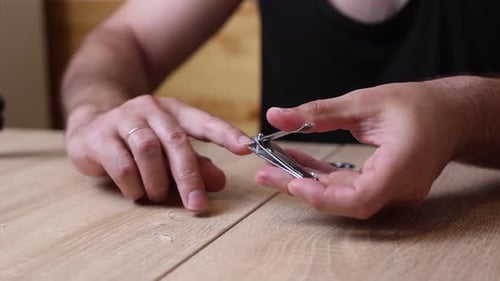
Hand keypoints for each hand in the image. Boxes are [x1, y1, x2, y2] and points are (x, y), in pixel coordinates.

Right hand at [65, 95, 250, 210]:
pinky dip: (133, 185)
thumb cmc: (139, 140)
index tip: (247, 148)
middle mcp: (150, 109)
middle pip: (176, 141)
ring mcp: (122, 119)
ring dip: (157, 181)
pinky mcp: (98, 136)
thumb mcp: (169, 149)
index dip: (226, 134)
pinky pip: (122, 164)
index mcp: (174, 111)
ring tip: (156, 195)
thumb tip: (220, 182)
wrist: (90, 125)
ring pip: (148, 151)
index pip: (204, 122)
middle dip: (189, 176)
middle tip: (197, 204)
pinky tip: (135, 191)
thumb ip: (196, 164)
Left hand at [255, 80, 469, 217]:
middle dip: (301, 187)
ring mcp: (393, 192)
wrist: (451, 116)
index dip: (323, 196)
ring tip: (273, 165)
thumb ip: (319, 113)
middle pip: (344, 200)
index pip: (360, 198)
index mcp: (402, 166)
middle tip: (264, 171)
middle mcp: (399, 188)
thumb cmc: (418, 105)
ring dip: (307, 181)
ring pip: (342, 196)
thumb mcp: (365, 101)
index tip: (291, 181)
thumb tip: (276, 115)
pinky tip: (297, 163)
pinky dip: (322, 177)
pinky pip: (349, 188)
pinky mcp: (384, 188)